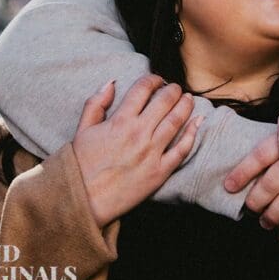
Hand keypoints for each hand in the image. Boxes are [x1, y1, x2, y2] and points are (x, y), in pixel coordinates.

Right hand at [74, 75, 202, 227]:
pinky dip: (192, 134)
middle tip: (176, 87)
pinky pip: (182, 149)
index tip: (156, 80)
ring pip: (176, 121)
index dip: (153, 79)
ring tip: (188, 98)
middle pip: (164, 101)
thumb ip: (96, 103)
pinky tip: (197, 122)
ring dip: (185, 105)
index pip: (143, 89)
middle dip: (173, 89)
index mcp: (120, 121)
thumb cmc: (81, 166)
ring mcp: (152, 153)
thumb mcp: (82, 130)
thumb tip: (111, 82)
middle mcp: (139, 133)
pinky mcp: (160, 172)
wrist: (83, 200)